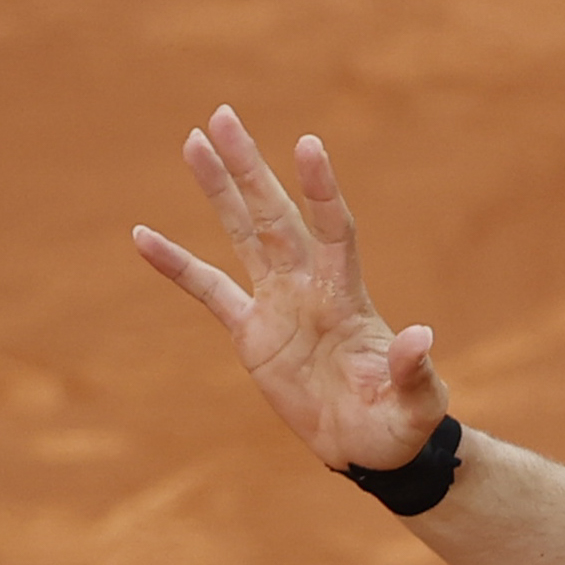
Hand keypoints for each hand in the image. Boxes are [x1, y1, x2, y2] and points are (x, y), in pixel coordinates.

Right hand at [131, 107, 449, 470]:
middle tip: (223, 115)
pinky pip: (207, 290)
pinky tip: (143, 236)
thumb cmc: (399, 424)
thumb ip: (414, 371)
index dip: (321, 191)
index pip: (335, 231)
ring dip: (219, 190)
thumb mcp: (416, 403)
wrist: (370, 448)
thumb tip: (421, 336)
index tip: (308, 145)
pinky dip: (176, 265)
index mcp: (348, 298)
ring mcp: (278, 305)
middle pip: (276, 215)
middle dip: (250, 168)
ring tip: (194, 140)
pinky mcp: (250, 332)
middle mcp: (310, 288)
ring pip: (242, 234)